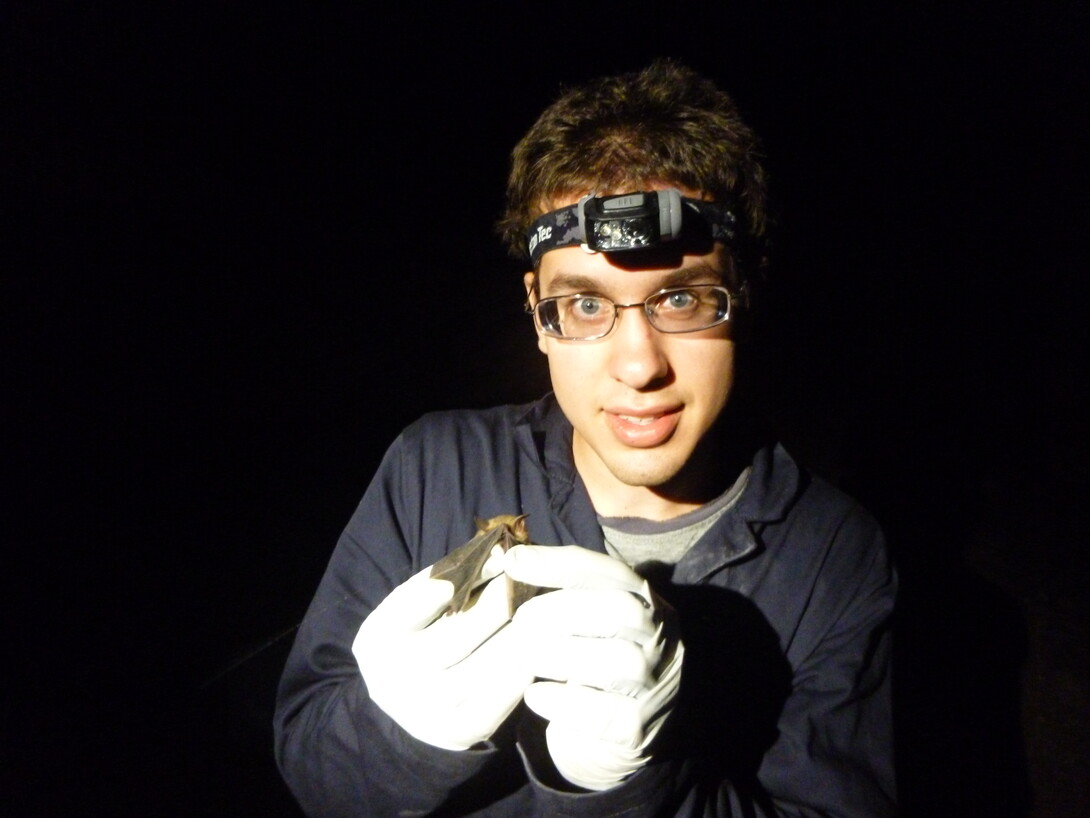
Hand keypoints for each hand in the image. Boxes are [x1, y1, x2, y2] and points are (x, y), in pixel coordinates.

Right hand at [352, 558, 533, 750]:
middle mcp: (393, 678)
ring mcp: (423, 711)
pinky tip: (541, 652)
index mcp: (379, 636)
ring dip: (518, 638)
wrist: (410, 699)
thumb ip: (449, 577)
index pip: (422, 598)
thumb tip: (502, 550)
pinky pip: (495, 704)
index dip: (467, 575)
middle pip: (456, 634)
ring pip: (480, 670)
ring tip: (546, 614)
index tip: (503, 555)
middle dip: (497, 603)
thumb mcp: (418, 603)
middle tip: (532, 583)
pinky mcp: (456, 732)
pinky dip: (520, 675)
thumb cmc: (422, 633)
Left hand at [504, 545, 683, 789]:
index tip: (514, 560)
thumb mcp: (582, 626)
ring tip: (525, 655)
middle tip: (520, 620)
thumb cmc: (586, 670)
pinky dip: (564, 700)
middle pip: (624, 611)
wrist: (603, 743)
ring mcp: (656, 687)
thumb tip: (508, 557)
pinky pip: (604, 712)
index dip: (561, 562)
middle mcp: (662, 642)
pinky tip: (535, 695)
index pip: (611, 572)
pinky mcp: (637, 730)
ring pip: (620, 660)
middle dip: (563, 609)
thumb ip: (559, 594)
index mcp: (648, 605)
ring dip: (560, 653)